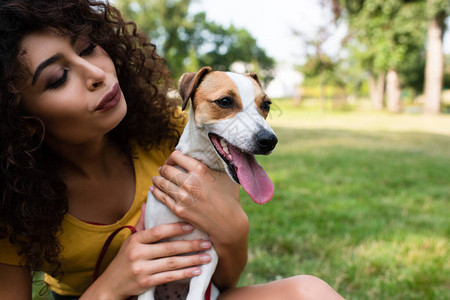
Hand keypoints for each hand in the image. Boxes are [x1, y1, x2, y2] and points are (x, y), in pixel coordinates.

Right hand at [81, 219, 212, 299]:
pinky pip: (169, 277)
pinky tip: (196, 271)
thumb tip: (148, 202)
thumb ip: (142, 223)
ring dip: (192, 260)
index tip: (192, 226)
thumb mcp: (130, 240)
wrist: (110, 285)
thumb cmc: (124, 259)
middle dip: (191, 245)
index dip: (176, 228)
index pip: (158, 231)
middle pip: (169, 248)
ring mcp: (141, 269)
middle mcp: (137, 253)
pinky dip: (184, 274)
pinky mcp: (145, 283)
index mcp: (135, 240)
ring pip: (172, 263)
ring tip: (207, 257)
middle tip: (207, 243)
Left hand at [151, 150, 248, 289]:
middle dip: (164, 168)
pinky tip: (153, 189)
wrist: (227, 223)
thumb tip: (205, 155)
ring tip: (156, 178)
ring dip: (157, 179)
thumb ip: (213, 164)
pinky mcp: (178, 209)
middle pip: (166, 169)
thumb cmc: (228, 198)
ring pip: (162, 182)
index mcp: (200, 170)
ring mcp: (182, 196)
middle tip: (163, 169)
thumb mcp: (224, 176)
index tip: (172, 160)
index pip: (176, 156)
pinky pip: (161, 197)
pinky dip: (155, 191)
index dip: (172, 157)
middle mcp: (189, 182)